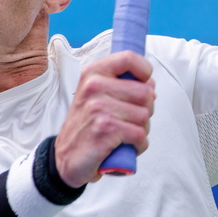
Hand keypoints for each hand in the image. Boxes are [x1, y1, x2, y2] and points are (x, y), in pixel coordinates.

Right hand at [54, 52, 155, 187]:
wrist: (67, 158)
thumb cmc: (87, 126)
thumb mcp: (96, 96)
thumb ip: (121, 85)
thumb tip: (150, 85)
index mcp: (93, 73)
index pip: (129, 58)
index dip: (145, 72)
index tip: (143, 84)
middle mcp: (94, 86)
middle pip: (145, 93)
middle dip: (145, 110)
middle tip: (128, 120)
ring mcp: (98, 107)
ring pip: (144, 116)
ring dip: (141, 130)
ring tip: (124, 135)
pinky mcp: (105, 129)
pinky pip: (140, 135)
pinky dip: (138, 145)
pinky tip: (124, 146)